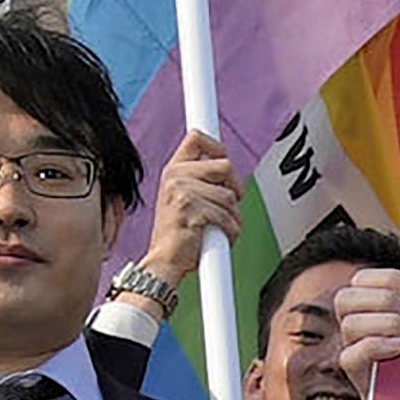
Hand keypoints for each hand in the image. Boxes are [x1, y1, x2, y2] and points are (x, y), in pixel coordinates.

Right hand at [142, 130, 239, 289]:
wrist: (164, 262)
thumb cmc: (178, 234)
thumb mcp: (183, 197)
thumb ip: (202, 179)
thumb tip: (228, 167)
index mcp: (174, 170)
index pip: (197, 138)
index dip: (218, 148)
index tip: (225, 167)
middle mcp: (175, 177)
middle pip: (225, 165)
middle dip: (236, 188)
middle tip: (229, 205)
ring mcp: (181, 192)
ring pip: (229, 196)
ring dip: (233, 217)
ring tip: (220, 228)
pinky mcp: (190, 210)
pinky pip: (226, 216)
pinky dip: (230, 231)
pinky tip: (219, 237)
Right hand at [327, 265, 399, 377]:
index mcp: (366, 307)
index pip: (362, 279)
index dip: (390, 279)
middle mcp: (354, 326)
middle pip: (346, 297)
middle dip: (386, 300)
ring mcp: (352, 349)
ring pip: (350, 324)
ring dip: (389, 324)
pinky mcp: (357, 375)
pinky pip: (351, 356)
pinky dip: (377, 345)